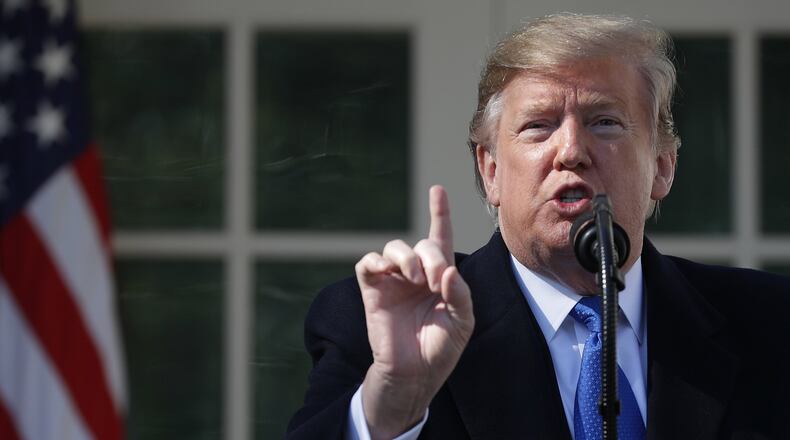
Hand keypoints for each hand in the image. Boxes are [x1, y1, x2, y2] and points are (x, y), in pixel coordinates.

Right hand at [355, 185, 473, 438]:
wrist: (415, 374)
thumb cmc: (440, 348)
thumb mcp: (462, 321)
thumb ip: (460, 294)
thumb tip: (448, 270)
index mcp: (440, 277)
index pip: (440, 237)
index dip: (439, 212)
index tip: (437, 189)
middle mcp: (416, 274)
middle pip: (421, 243)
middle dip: (431, 256)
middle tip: (436, 281)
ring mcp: (393, 281)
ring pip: (394, 247)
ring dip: (407, 257)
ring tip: (416, 280)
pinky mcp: (373, 291)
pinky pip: (368, 263)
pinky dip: (376, 261)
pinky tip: (388, 271)